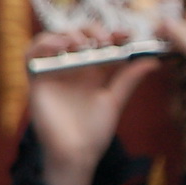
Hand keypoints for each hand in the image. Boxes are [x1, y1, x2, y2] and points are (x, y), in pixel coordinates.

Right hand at [27, 29, 158, 184]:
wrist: (76, 153)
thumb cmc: (95, 131)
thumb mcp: (115, 100)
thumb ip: (129, 79)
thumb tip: (153, 61)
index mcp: (92, 71)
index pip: (100, 42)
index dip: (112, 33)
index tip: (126, 34)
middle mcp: (73, 68)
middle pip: (78, 35)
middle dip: (92, 31)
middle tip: (104, 41)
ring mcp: (54, 72)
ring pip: (55, 38)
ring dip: (68, 34)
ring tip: (81, 44)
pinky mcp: (37, 80)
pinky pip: (32, 54)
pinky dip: (44, 43)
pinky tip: (60, 46)